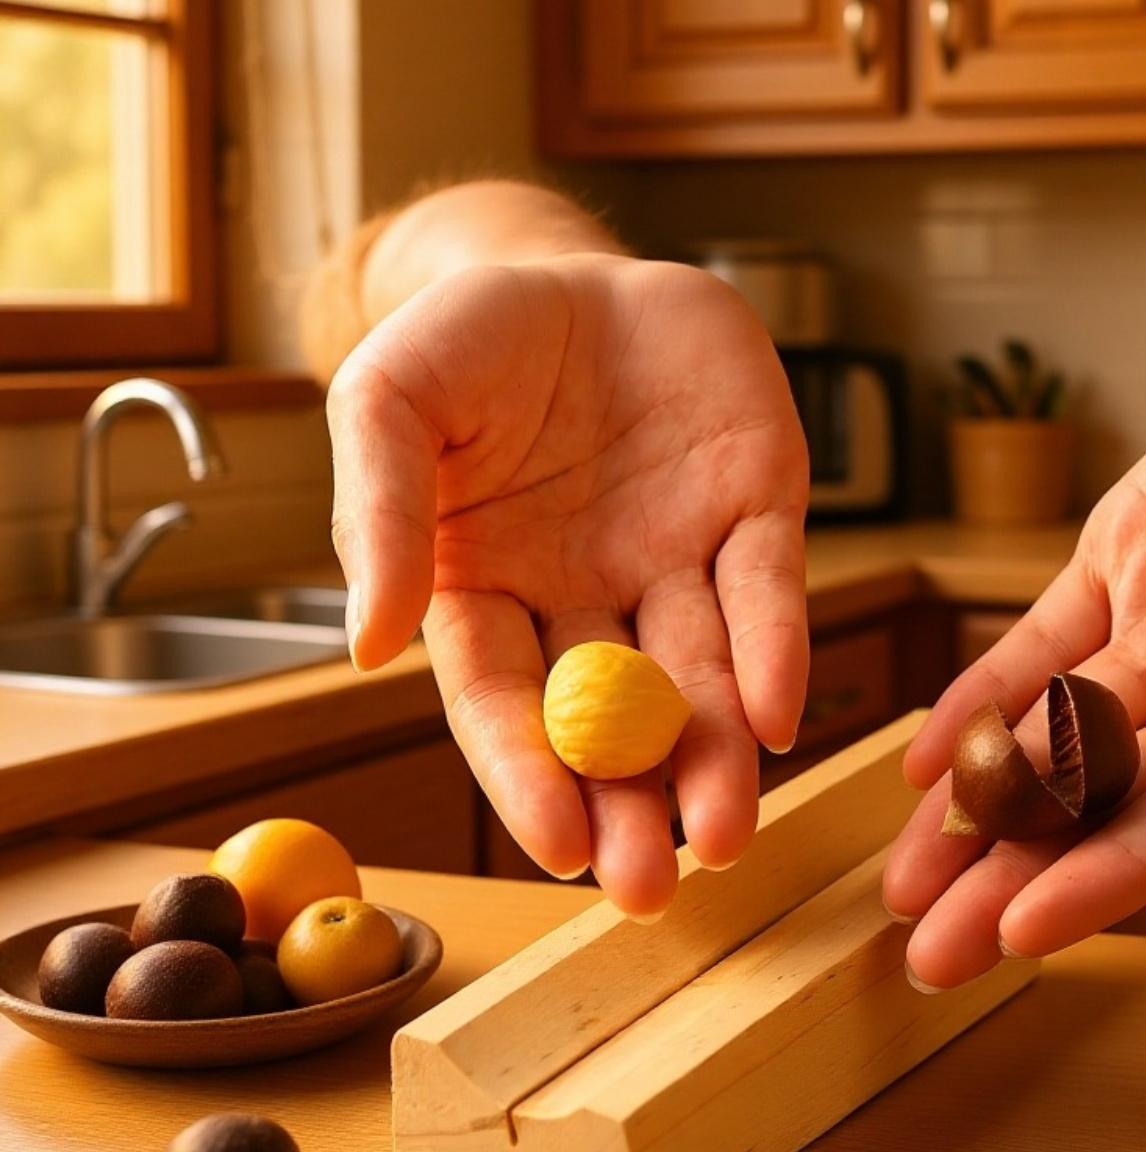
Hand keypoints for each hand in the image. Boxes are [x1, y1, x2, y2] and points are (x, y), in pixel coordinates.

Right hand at [326, 253, 809, 915]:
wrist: (566, 267)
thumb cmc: (463, 341)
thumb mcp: (388, 403)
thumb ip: (377, 516)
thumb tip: (366, 646)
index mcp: (488, 589)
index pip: (505, 701)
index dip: (529, 773)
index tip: (559, 847)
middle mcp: (588, 595)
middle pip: (611, 717)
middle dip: (632, 801)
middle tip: (653, 884)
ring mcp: (675, 556)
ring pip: (699, 673)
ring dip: (714, 756)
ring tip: (724, 835)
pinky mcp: (753, 505)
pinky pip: (768, 586)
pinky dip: (773, 648)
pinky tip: (774, 715)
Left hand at [884, 258, 1145, 986]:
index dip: (1105, 881)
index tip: (1022, 933)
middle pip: (1102, 804)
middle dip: (1012, 876)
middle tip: (930, 948)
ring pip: (1052, 738)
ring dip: (977, 808)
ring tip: (906, 879)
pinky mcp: (1115, 569)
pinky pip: (1035, 646)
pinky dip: (979, 699)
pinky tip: (926, 761)